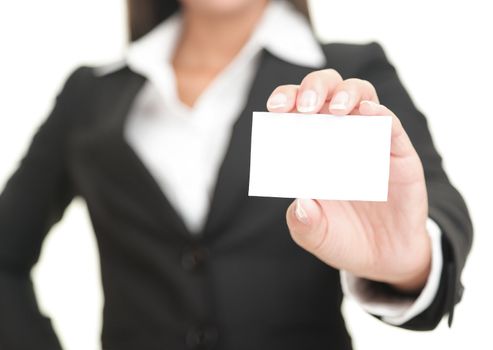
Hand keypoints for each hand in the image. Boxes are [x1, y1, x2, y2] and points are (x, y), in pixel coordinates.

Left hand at [266, 69, 430, 292]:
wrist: (385, 260)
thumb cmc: (344, 240)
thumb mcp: (316, 236)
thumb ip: (304, 223)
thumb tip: (301, 204)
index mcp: (312, 151)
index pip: (296, 112)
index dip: (285, 101)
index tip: (274, 108)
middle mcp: (339, 138)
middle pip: (327, 92)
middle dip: (312, 89)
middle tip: (304, 107)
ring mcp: (370, 143)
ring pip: (361, 96)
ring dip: (346, 94)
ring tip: (335, 110)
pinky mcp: (398, 154)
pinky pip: (391, 125)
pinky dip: (381, 114)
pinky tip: (368, 113)